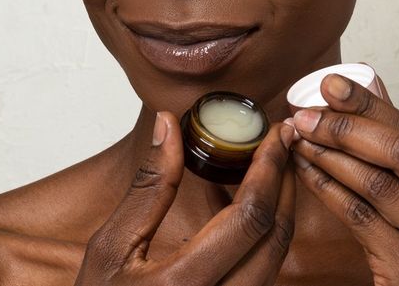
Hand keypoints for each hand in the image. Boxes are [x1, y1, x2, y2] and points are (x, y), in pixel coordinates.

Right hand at [75, 112, 295, 285]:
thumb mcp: (112, 248)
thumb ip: (148, 188)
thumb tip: (169, 127)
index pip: (250, 220)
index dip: (270, 171)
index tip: (276, 136)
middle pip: (276, 240)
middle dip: (285, 185)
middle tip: (282, 145)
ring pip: (276, 261)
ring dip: (279, 211)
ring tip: (271, 170)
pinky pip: (264, 276)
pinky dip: (266, 238)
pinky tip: (253, 211)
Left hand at [288, 74, 398, 285]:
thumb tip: (363, 96)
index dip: (372, 107)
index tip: (332, 86)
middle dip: (348, 128)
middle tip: (307, 116)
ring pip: (378, 186)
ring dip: (331, 157)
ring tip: (302, 141)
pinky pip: (361, 220)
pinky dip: (328, 191)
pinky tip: (309, 174)